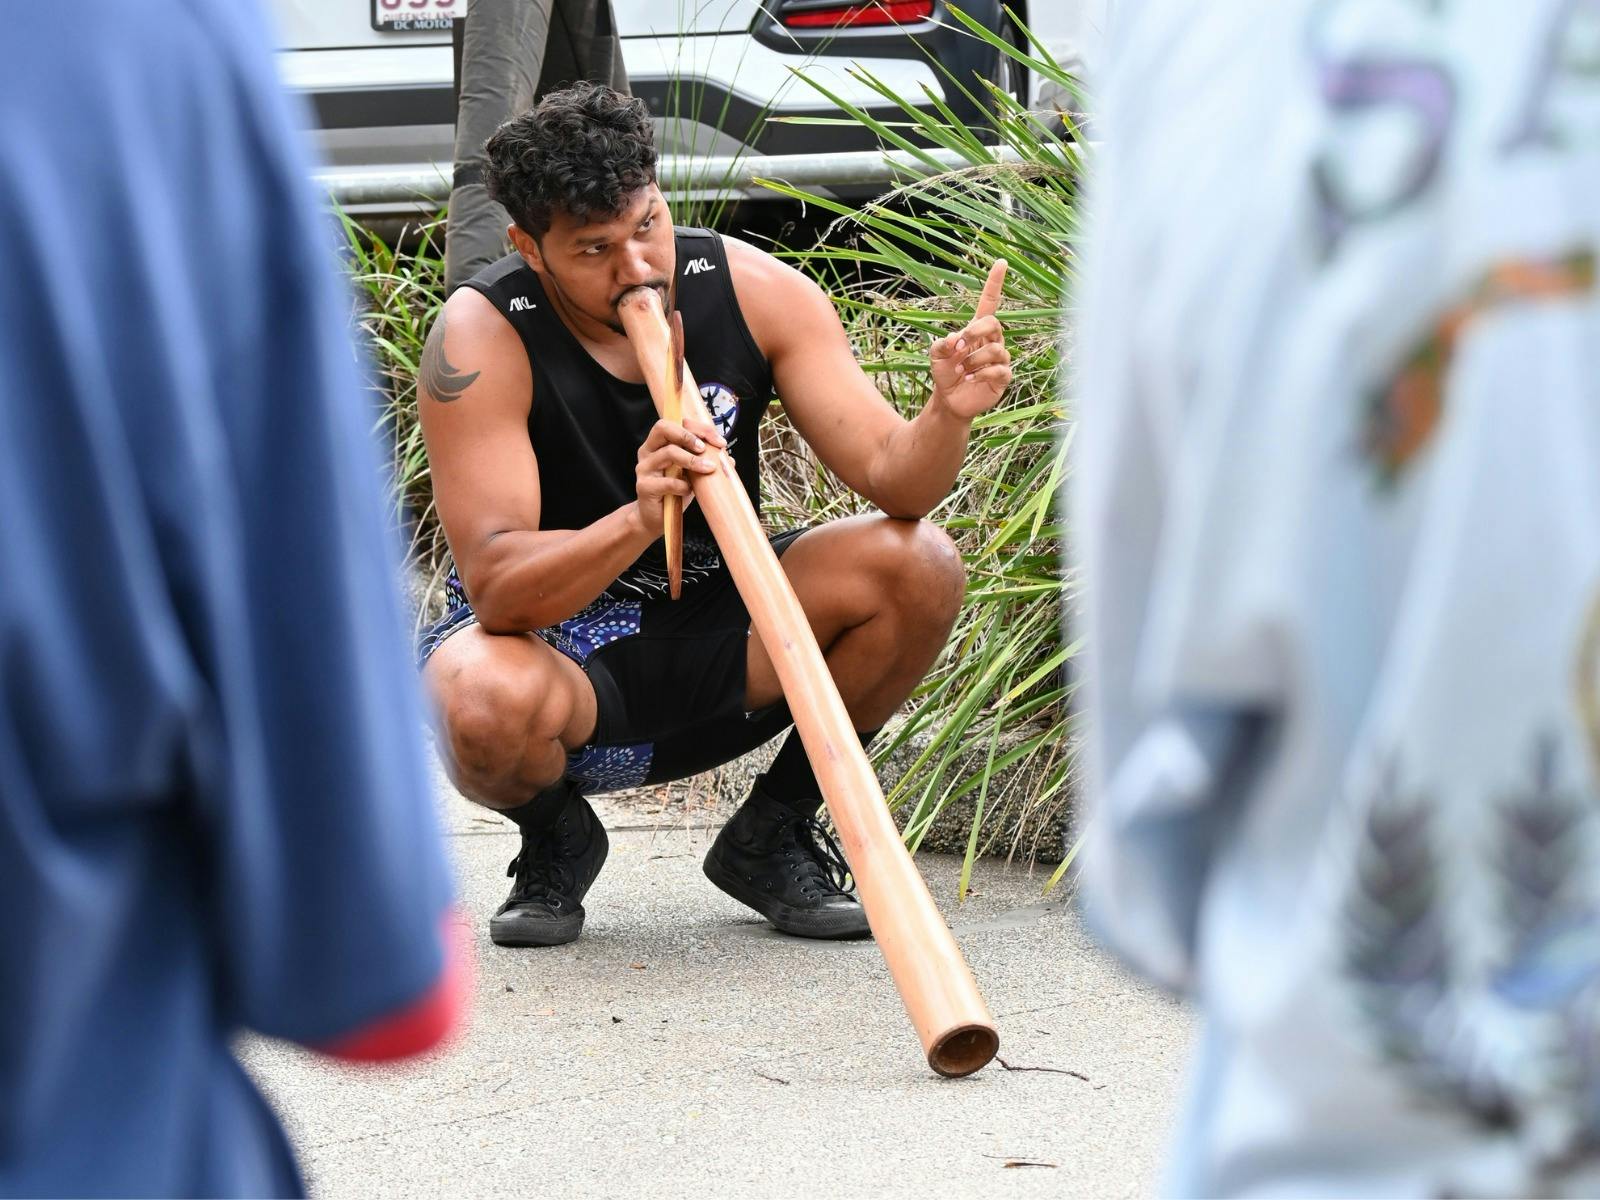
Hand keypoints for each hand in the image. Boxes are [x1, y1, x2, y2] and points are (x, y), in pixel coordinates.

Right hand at [633, 416, 723, 535]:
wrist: (656, 518)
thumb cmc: (675, 491)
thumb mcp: (693, 473)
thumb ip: (706, 461)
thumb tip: (729, 459)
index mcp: (658, 443)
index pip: (675, 422)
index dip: (699, 428)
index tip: (719, 442)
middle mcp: (648, 451)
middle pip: (663, 428)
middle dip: (688, 436)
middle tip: (705, 449)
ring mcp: (644, 468)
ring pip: (668, 453)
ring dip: (692, 460)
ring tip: (708, 469)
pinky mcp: (644, 486)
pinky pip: (667, 482)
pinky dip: (683, 486)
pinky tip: (689, 491)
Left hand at [929, 259, 1012, 420]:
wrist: (950, 400)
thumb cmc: (945, 373)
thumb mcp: (935, 355)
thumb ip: (941, 344)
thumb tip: (957, 340)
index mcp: (977, 330)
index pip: (990, 301)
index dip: (995, 283)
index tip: (1001, 262)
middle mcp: (992, 340)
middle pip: (994, 323)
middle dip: (976, 332)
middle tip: (959, 347)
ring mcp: (1000, 358)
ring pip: (996, 349)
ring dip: (974, 359)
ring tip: (962, 370)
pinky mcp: (1003, 376)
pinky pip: (1000, 369)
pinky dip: (982, 373)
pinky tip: (970, 378)